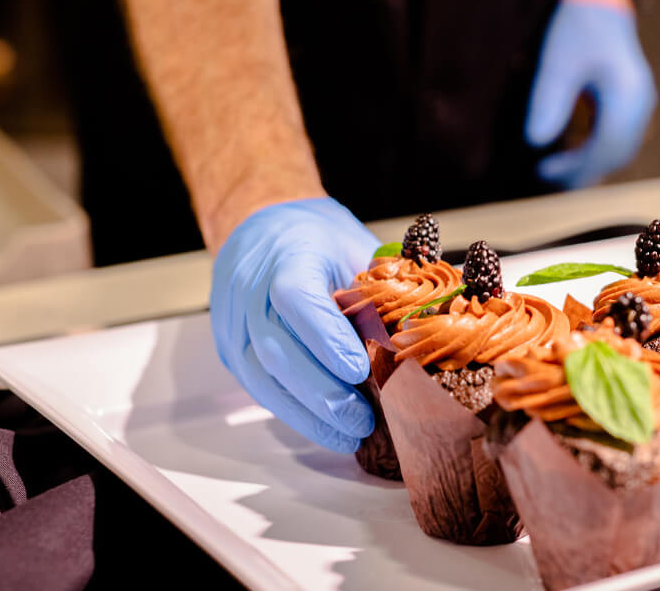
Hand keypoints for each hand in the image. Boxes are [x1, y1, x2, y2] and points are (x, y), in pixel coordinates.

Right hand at [210, 197, 377, 452]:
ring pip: (261, 376)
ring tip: (348, 435)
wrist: (261, 225)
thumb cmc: (315, 237)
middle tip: (362, 419)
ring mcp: (233, 322)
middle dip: (321, 392)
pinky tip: (326, 428)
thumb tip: (428, 323)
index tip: (359, 370)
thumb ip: (381, 283)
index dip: (326, 338)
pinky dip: (293, 412)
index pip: (296, 298)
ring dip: (306, 413)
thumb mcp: (353, 244)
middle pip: (275, 348)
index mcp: (286, 255)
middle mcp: (249, 290)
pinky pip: (258, 386)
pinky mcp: (230, 348)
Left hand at [525, 0, 655, 188]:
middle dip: (582, 172)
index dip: (576, 167)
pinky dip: (596, 151)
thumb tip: (536, 142)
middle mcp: (641, 103)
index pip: (606, 147)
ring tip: (555, 172)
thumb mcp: (558, 61)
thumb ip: (549, 100)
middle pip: (616, 154)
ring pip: (619, 149)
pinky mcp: (632, 103)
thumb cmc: (580, 25)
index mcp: (628, 94)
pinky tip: (571, 153)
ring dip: (590, 165)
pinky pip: (618, 138)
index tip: (544, 171)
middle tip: (546, 179)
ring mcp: (641, 104)